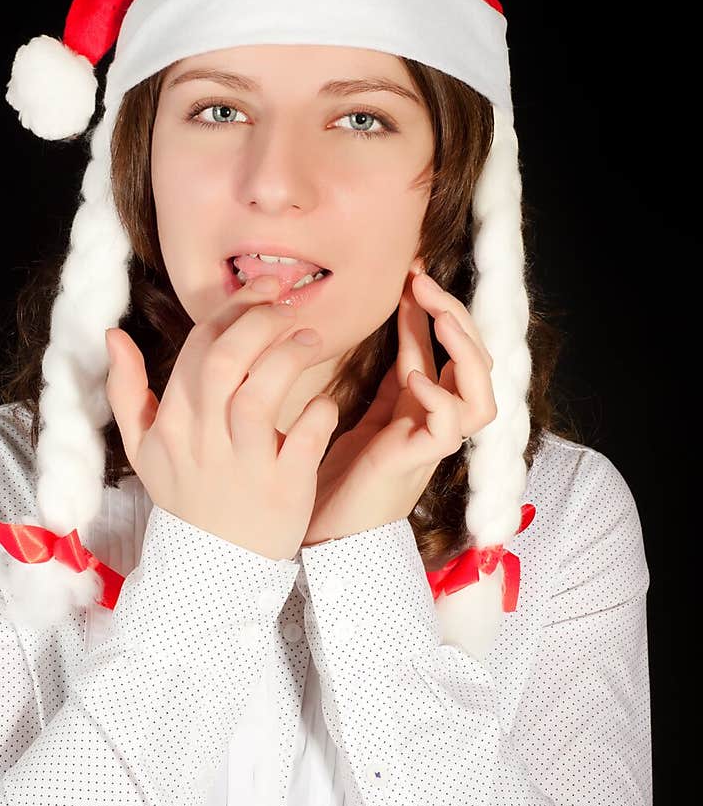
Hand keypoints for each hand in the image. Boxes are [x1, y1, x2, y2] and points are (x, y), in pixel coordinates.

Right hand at [104, 276, 339, 562]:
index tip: (262, 290)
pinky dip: (320, 411)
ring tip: (310, 339)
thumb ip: (125, 391)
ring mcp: (243, 464)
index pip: (197, 348)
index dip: (232, 310)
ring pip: (262, 394)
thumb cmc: (187, 498)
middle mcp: (204, 440)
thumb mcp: (143, 449)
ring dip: (290, 356)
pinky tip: (324, 403)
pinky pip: (305, 437)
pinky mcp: (284, 487)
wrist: (215, 570)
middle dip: (260, 321)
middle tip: (288, 306)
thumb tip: (112, 335)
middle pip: (226, 361)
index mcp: (172, 424)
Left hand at [302, 269, 496, 544]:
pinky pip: (448, 429)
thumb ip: (386, 374)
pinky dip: (439, 399)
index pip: (444, 348)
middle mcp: (436, 423)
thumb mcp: (364, 409)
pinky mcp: (416, 463)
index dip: (434, 307)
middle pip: (477, 365)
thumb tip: (391, 320)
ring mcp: (431, 444)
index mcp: (422, 407)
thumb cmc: (340, 476)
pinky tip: (416, 378)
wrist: (324, 534)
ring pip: (481, 398)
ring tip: (440, 317)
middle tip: (423, 281)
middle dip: (457, 316)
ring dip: (467, 352)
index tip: (413, 271)